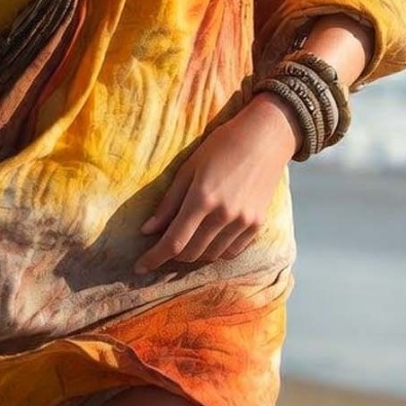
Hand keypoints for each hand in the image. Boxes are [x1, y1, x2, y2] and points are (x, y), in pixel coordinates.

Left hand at [133, 102, 293, 273]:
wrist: (265, 138)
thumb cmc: (221, 146)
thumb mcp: (188, 168)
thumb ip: (168, 202)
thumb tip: (147, 230)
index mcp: (202, 198)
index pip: (173, 241)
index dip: (154, 258)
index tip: (140, 267)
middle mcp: (223, 215)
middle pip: (191, 253)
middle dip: (172, 254)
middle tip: (163, 245)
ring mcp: (243, 222)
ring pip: (211, 256)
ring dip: (194, 253)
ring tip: (186, 239)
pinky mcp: (257, 225)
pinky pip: (231, 252)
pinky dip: (215, 251)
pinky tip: (208, 239)